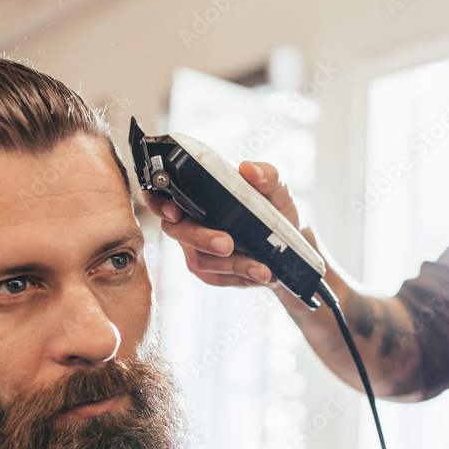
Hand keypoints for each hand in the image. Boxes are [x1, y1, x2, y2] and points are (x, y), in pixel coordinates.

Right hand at [145, 160, 301, 288]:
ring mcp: (196, 248)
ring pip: (200, 260)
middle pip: (177, 231)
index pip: (163, 193)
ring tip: (262, 269)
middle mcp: (190, 220)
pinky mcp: (209, 272)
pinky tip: (261, 275)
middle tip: (227, 243)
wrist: (289, 243)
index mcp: (197, 193)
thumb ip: (266, 176)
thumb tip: (250, 170)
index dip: (159, 203)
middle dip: (201, 238)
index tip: (174, 211)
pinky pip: (217, 278)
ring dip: (232, 265)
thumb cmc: (274, 208)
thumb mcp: (275, 189)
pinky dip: (241, 277)